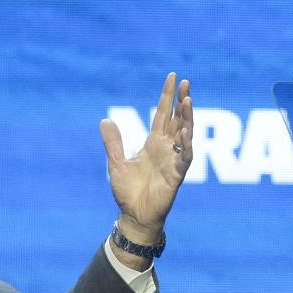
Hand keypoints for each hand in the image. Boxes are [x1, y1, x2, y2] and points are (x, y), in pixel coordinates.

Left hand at [100, 72, 192, 251]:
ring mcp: (174, 160)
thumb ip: (113, 142)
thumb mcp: (116, 162)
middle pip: (177, 119)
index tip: (172, 77)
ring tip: (187, 100)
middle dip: (181, 101)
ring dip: (187, 118)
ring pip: (185, 134)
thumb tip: (104, 120)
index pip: (163, 115)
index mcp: (153, 143)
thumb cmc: (128, 190)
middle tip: (185, 82)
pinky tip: (184, 132)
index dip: (167, 97)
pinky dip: (185, 145)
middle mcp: (167, 148)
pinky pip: (185, 158)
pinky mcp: (176, 175)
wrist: (133, 214)